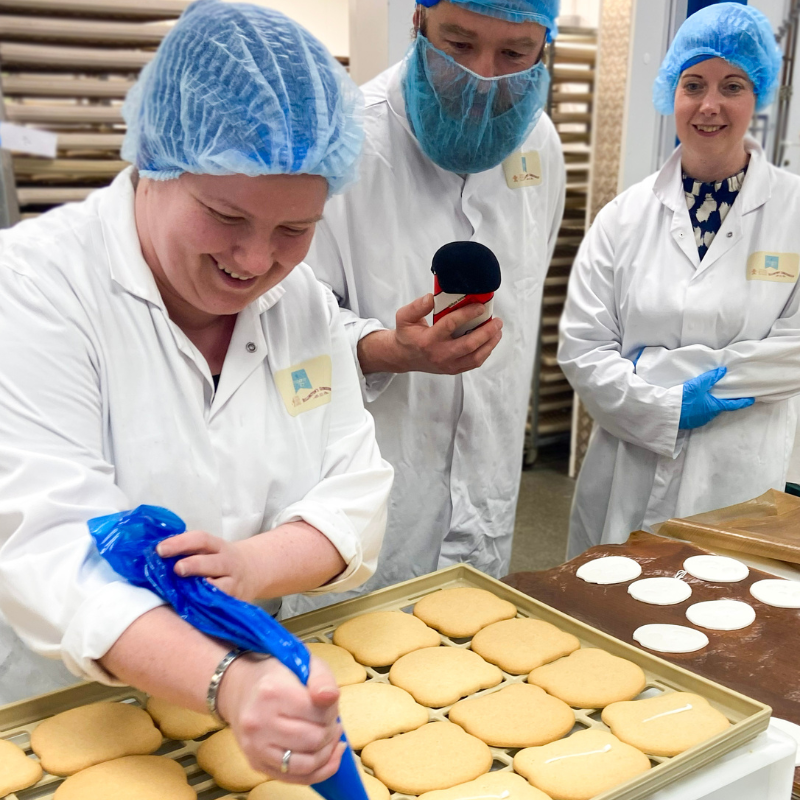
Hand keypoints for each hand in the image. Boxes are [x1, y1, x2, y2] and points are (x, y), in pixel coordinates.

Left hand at [156, 531, 257, 601]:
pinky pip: (222, 604)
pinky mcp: (235, 602)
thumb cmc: (219, 560)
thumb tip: (154, 558)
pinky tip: (195, 609)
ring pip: (221, 586)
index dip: (181, 543)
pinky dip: (209, 606)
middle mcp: (228, 563)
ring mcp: (234, 584)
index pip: (201, 540)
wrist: (253, 570)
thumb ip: (188, 552)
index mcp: (218, 547)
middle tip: (176, 569)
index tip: (160, 549)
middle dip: (195, 565)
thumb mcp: (210, 550)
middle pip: (213, 562)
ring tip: (186, 592)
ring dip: (203, 589)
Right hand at [218, 654, 345, 784]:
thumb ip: (322, 679)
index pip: (318, 712)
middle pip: (314, 740)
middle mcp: (259, 722)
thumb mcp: (305, 663)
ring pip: (306, 764)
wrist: (240, 689)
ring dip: (327, 753)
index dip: (333, 710)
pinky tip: (328, 756)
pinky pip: (295, 778)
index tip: (330, 704)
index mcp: (272, 692)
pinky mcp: (256, 764)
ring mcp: (255, 747)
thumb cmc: (278, 674)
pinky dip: (318, 771)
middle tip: (331, 720)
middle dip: (331, 731)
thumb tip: (331, 698)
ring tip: (330, 737)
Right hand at [358, 293, 502, 374]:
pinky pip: (474, 363)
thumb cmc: (407, 335)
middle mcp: (439, 354)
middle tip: (496, 321)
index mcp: (427, 340)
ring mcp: (447, 364)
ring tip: (497, 331)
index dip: (467, 314)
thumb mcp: (404, 317)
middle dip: (486, 332)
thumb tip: (432, 297)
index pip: (450, 325)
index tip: (480, 306)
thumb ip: (417, 306)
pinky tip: (490, 341)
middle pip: (468, 344)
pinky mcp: (453, 369)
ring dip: (490, 343)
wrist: (404, 357)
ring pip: (475, 357)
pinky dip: (485, 352)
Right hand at [679, 366, 754, 429]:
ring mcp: (700, 420)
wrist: (667, 412)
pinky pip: (700, 414)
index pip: (733, 405)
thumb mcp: (698, 385)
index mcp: (715, 407)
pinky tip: (696, 403)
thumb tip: (723, 371)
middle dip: (724, 402)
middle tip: (726, 394)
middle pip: (720, 407)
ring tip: (709, 397)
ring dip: (711, 405)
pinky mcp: (691, 422)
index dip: (743, 402)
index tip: (751, 400)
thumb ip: (711, 377)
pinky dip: (702, 408)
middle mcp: (710, 415)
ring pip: (710, 411)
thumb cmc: (684, 398)